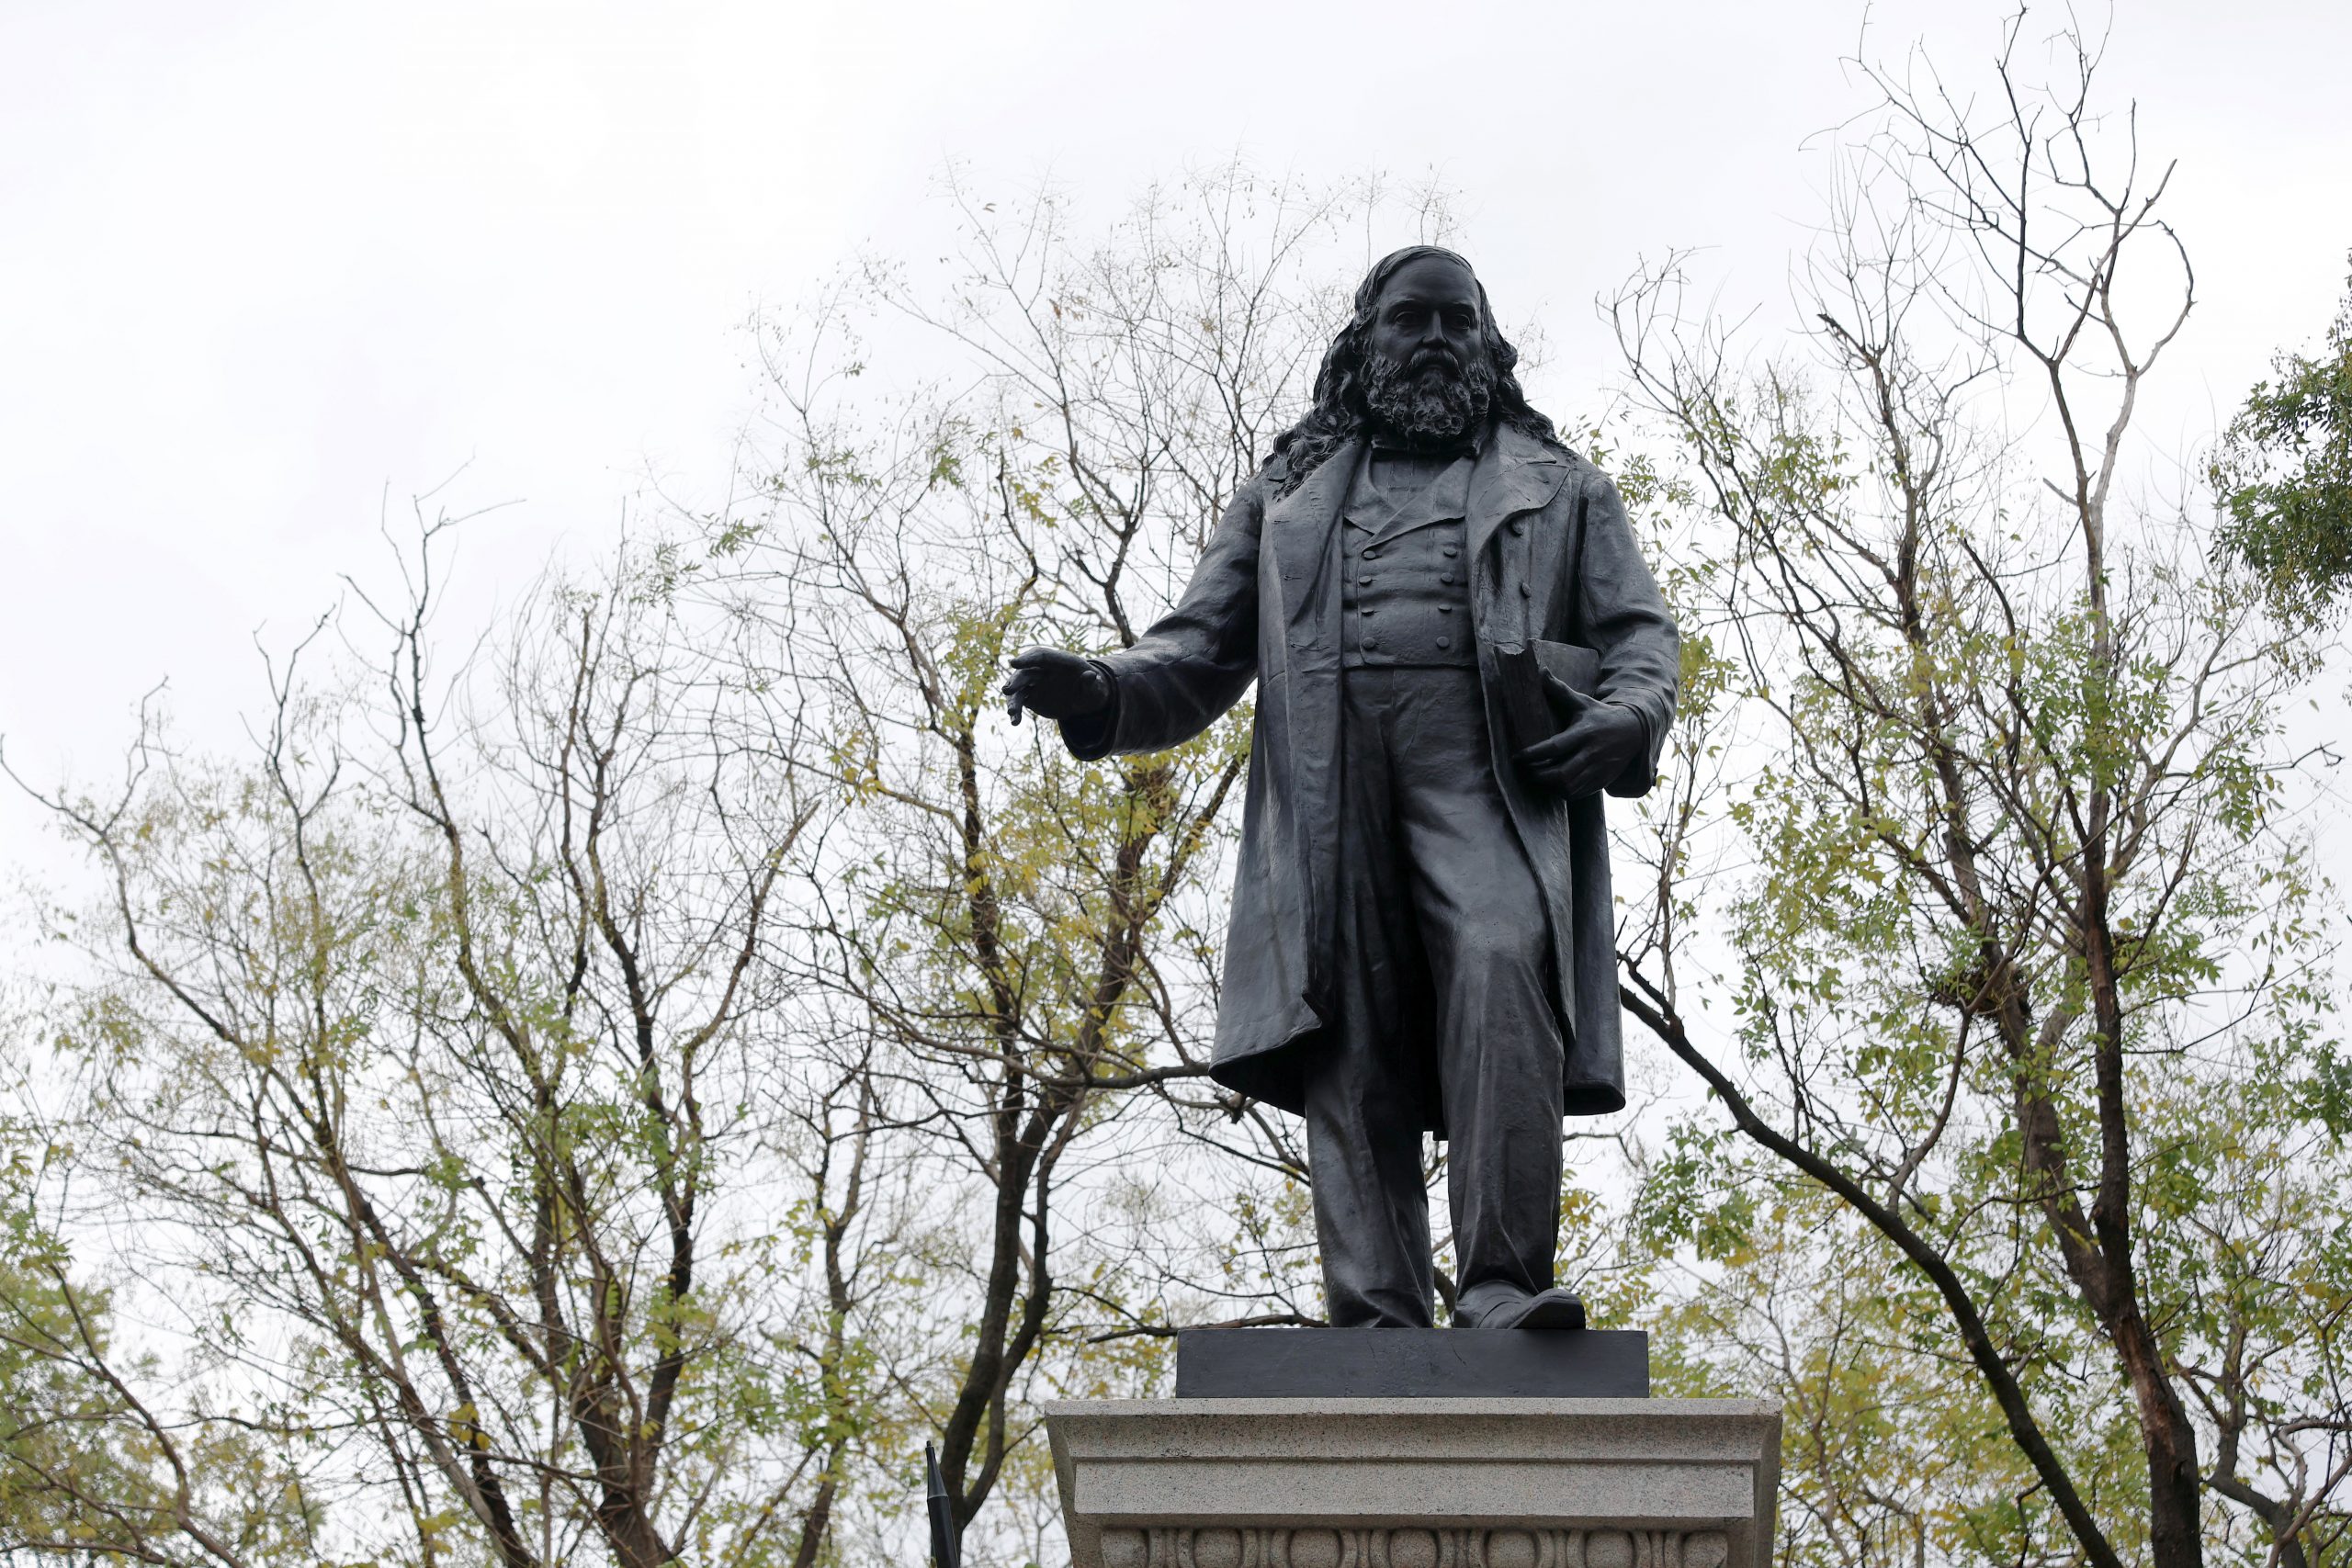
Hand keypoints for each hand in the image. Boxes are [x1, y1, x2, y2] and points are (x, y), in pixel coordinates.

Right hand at [1004, 647, 1111, 725]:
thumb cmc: (1091, 689)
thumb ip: (1091, 683)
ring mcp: (1035, 683)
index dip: (1027, 659)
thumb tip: (1090, 676)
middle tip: (1007, 690)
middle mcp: (1043, 669)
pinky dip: (1016, 710)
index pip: (1040, 655)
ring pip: (1019, 688)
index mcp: (1059, 660)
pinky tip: (1015, 722)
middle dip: (1016, 681)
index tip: (1013, 663)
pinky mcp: (1031, 696)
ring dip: (1013, 699)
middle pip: (1026, 672)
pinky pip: (1019, 701)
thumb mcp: (1095, 688)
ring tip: (1012, 712)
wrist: (1084, 699)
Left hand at [1513, 674, 1642, 798]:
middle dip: (1539, 776)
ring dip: (1549, 787)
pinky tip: (1552, 785)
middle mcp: (1592, 753)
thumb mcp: (1582, 702)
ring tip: (1536, 777)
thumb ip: (1560, 690)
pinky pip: (1578, 794)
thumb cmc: (1601, 716)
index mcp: (1584, 733)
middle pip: (1561, 773)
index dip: (1534, 754)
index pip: (1555, 747)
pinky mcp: (1602, 781)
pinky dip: (1562, 792)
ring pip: (1569, 787)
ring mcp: (1598, 770)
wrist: (1634, 732)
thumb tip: (1541, 671)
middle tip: (1524, 771)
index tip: (1517, 757)